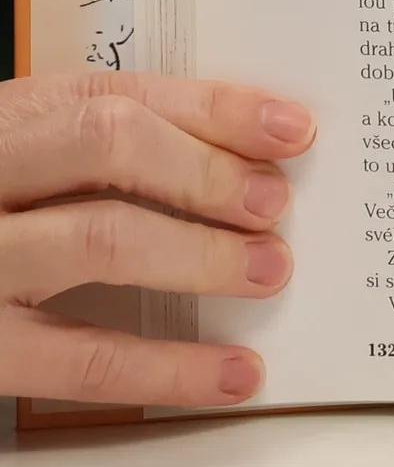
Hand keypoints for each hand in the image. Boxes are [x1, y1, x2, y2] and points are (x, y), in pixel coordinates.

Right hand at [0, 73, 314, 405]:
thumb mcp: (19, 160)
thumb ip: (99, 149)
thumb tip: (246, 157)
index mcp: (1, 120)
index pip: (115, 93)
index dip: (214, 109)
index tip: (292, 128)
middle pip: (106, 143)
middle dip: (207, 171)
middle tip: (276, 205)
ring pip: (97, 240)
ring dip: (201, 255)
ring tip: (270, 270)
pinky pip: (78, 361)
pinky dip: (169, 369)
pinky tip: (231, 374)